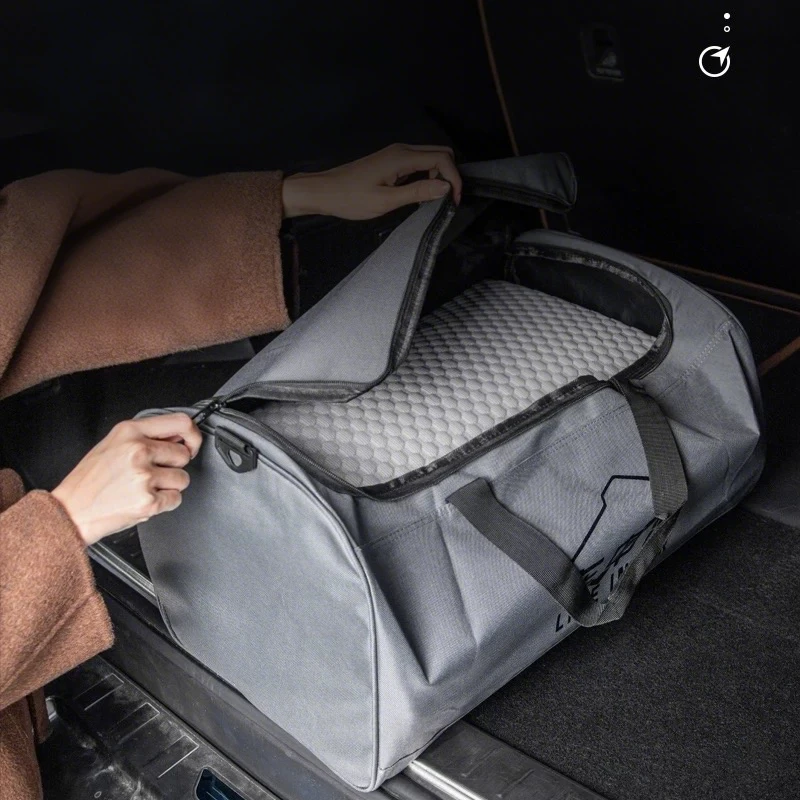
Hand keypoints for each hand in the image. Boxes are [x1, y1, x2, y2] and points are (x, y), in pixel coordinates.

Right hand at [51, 413, 202, 545]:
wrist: (71, 510)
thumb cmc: (90, 480)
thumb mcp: (113, 444)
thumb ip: (146, 436)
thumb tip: (179, 437)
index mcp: (130, 431)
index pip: (181, 422)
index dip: (192, 435)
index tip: (191, 443)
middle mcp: (138, 450)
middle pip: (183, 454)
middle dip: (173, 466)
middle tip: (152, 473)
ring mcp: (144, 476)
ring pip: (182, 478)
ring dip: (169, 486)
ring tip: (144, 487)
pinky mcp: (148, 501)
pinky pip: (176, 499)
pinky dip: (164, 503)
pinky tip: (144, 499)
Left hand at [281, 143, 462, 219]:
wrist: (324, 191)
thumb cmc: (352, 199)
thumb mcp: (386, 201)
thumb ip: (417, 192)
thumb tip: (446, 187)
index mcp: (402, 157)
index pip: (442, 158)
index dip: (454, 178)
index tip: (454, 201)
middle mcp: (402, 150)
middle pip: (439, 152)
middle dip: (450, 174)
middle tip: (447, 200)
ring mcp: (395, 154)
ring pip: (430, 157)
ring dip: (438, 175)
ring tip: (433, 199)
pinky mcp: (390, 161)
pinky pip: (418, 162)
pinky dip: (426, 175)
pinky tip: (419, 193)